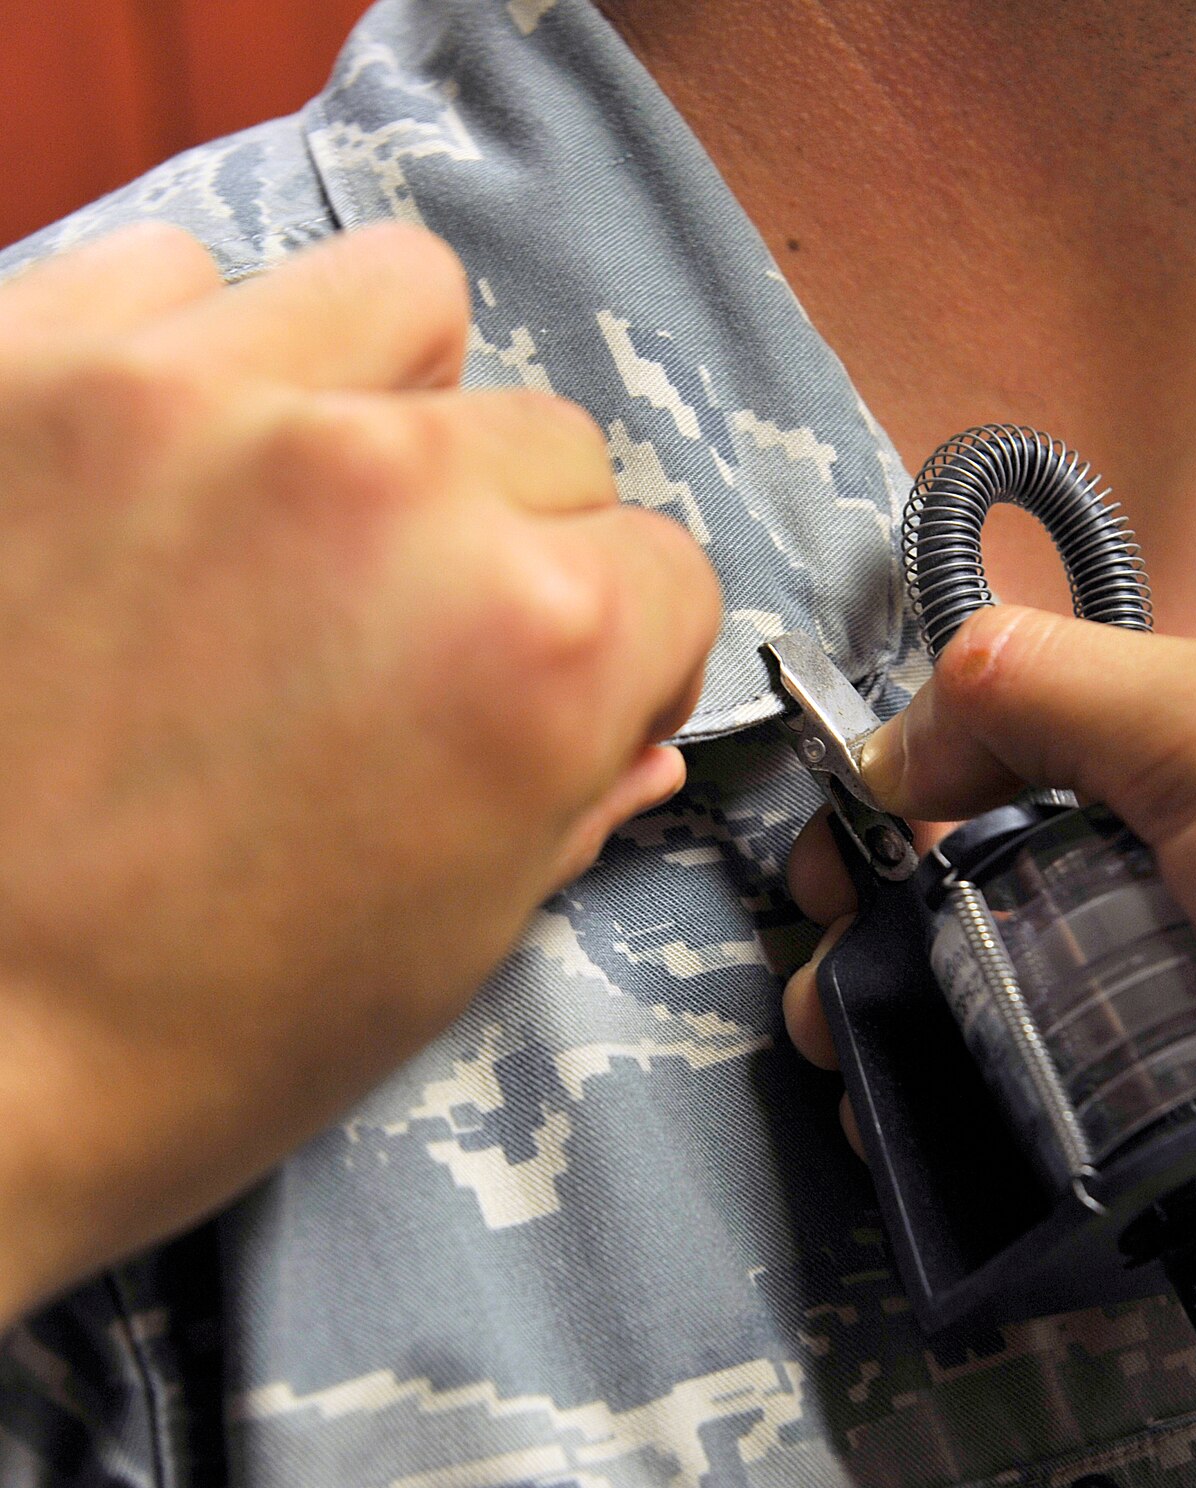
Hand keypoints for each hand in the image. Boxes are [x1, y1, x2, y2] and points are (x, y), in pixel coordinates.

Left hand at [0, 224, 719, 1318]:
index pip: (671, 575)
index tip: (561, 698)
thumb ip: (575, 794)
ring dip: (386, 400)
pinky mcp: (28, 364)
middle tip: (407, 633)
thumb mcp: (453, 944)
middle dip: (512, 539)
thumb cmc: (179, 1039)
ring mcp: (202, 404)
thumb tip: (629, 722)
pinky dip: (195, 362)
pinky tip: (150, 480)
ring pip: (401, 302)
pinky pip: (182, 280)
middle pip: (552, 443)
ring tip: (298, 511)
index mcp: (536, 642)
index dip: (629, 657)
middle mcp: (395, 486)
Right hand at [782, 601, 1195, 1342]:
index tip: (874, 823)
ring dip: (1000, 1036)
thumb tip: (931, 696)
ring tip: (879, 1061)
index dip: (973, 767)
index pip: (1103, 726)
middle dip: (957, 921)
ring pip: (1103, 1017)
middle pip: (1088, 882)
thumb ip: (1057, 695)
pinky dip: (1085, 1137)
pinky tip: (1012, 1135)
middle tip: (850, 967)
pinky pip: (1150, 1136)